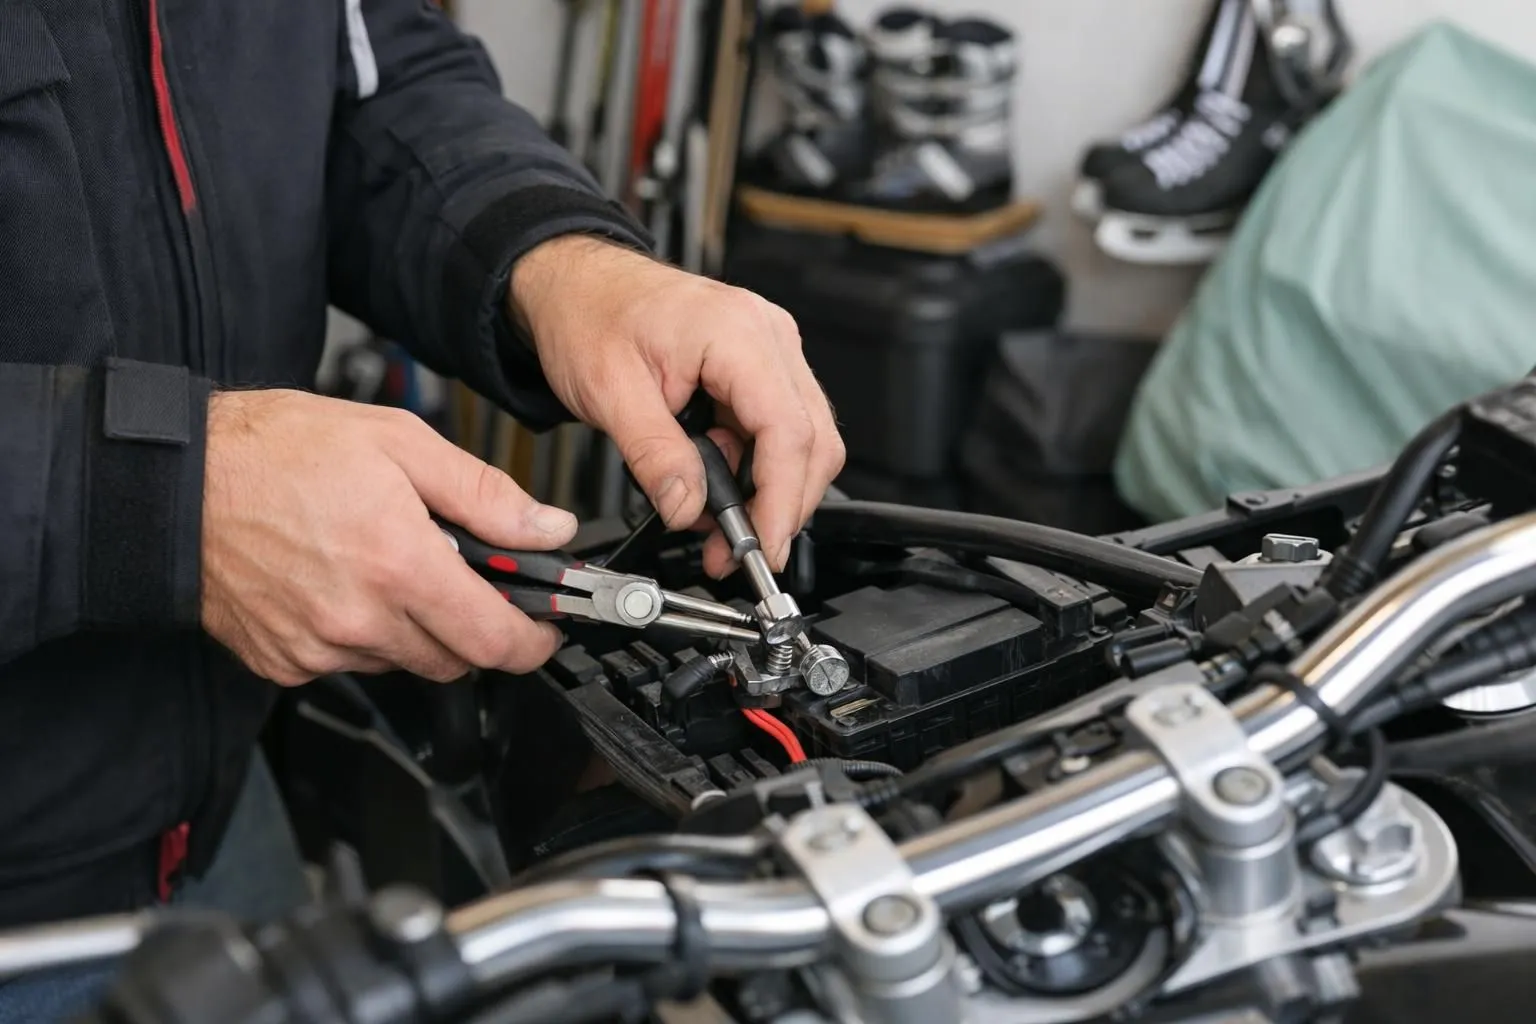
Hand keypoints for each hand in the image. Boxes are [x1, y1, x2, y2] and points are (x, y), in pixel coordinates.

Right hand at [201, 390, 576, 685]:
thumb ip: (484, 493)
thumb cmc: (276, 450)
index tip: (542, 628)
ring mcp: (318, 648)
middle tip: (464, 581)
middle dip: (475, 627)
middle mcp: (360, 619)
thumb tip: (546, 528)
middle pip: (455, 660)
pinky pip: (350, 665)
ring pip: (404, 663)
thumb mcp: (400, 441)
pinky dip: (364, 636)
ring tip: (390, 567)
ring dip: (418, 630)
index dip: (532, 640)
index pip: (495, 640)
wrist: (177, 480)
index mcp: (399, 564)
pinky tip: (345, 586)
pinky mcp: (284, 662)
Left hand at [511, 236, 845, 576]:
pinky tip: (718, 487)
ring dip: (769, 492)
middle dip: (780, 507)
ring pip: (805, 440)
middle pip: (813, 441)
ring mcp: (770, 349)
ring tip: (716, 524)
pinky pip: (780, 429)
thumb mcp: (609, 392)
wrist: (576, 283)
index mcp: (737, 332)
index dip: (781, 499)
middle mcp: (768, 336)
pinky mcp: (761, 366)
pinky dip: (756, 469)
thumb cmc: (590, 315)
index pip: (789, 431)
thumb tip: (687, 509)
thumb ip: (654, 456)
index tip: (762, 546)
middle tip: (734, 552)